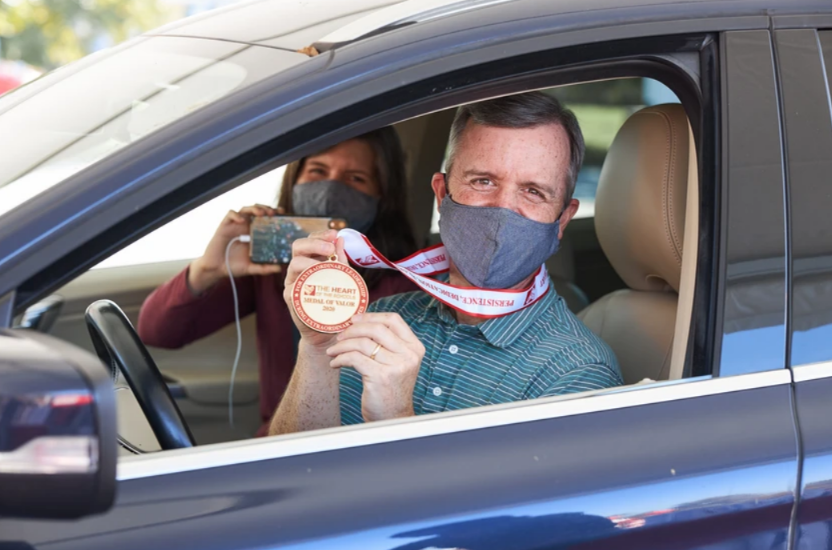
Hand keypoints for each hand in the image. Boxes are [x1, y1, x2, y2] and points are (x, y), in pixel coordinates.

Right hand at [189, 204, 282, 292]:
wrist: (216, 269)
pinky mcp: (224, 226)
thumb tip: (279, 268)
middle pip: (257, 210)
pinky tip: (242, 221)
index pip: (266, 218)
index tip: (283, 213)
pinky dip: (236, 215)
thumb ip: (264, 268)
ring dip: (254, 208)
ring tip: (261, 213)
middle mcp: (246, 226)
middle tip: (273, 213)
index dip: (274, 213)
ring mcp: (235, 225)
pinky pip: (230, 214)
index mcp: (254, 233)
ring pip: (245, 209)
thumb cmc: (234, 266)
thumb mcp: (252, 268)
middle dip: (266, 208)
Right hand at [282, 229, 348, 348]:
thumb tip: (340, 239)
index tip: (334, 234)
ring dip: (309, 262)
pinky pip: (293, 287)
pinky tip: (316, 282)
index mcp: (310, 262)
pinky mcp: (291, 299)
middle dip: (313, 243)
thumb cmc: (334, 303)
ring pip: (294, 264)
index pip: (310, 241)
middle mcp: (298, 270)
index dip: (320, 234)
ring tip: (326, 266)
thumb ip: (339, 260)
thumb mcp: (341, 279)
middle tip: (330, 248)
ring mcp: (292, 283)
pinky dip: (304, 283)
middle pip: (297, 247)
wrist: (327, 331)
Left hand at [326, 312, 424, 421]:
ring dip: (342, 346)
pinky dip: (341, 358)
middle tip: (340, 336)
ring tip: (333, 351)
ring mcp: (396, 366)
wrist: (393, 417)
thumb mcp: (398, 363)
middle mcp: (408, 355)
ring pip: (362, 343)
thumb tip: (360, 322)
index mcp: (414, 348)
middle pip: (376, 329)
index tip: (354, 319)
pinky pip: (355, 358)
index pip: (393, 320)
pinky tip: (335, 363)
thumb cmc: (391, 388)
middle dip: (353, 330)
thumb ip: (388, 344)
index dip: (371, 316)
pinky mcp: (381, 377)